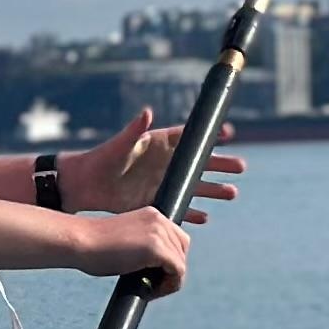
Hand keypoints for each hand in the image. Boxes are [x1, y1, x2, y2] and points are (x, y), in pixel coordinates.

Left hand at [67, 107, 242, 222]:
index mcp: (160, 144)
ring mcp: (164, 183)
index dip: (209, 135)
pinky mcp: (157, 201)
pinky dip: (192, 212)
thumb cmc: (103, 159)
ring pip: (195, 186)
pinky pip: (180, 206)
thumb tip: (146, 111)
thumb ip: (134, 129)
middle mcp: (166, 163)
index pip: (190, 137)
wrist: (87, 185)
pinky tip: (206, 217)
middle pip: (199, 163)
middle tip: (241, 167)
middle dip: (221, 165)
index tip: (228, 133)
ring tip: (232, 193)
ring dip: (213, 190)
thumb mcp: (121, 144)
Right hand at [77, 207, 188, 291]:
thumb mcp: (126, 239)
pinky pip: (178, 272)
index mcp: (152, 215)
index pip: (176, 239)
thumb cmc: (93, 247)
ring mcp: (159, 233)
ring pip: (181, 263)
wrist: (79, 242)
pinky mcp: (157, 248)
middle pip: (182, 250)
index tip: (151, 275)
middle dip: (171, 270)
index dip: (168, 260)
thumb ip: (144, 246)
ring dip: (168, 280)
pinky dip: (168, 286)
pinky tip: (149, 291)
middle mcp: (159, 220)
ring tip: (147, 289)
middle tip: (150, 285)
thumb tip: (158, 269)